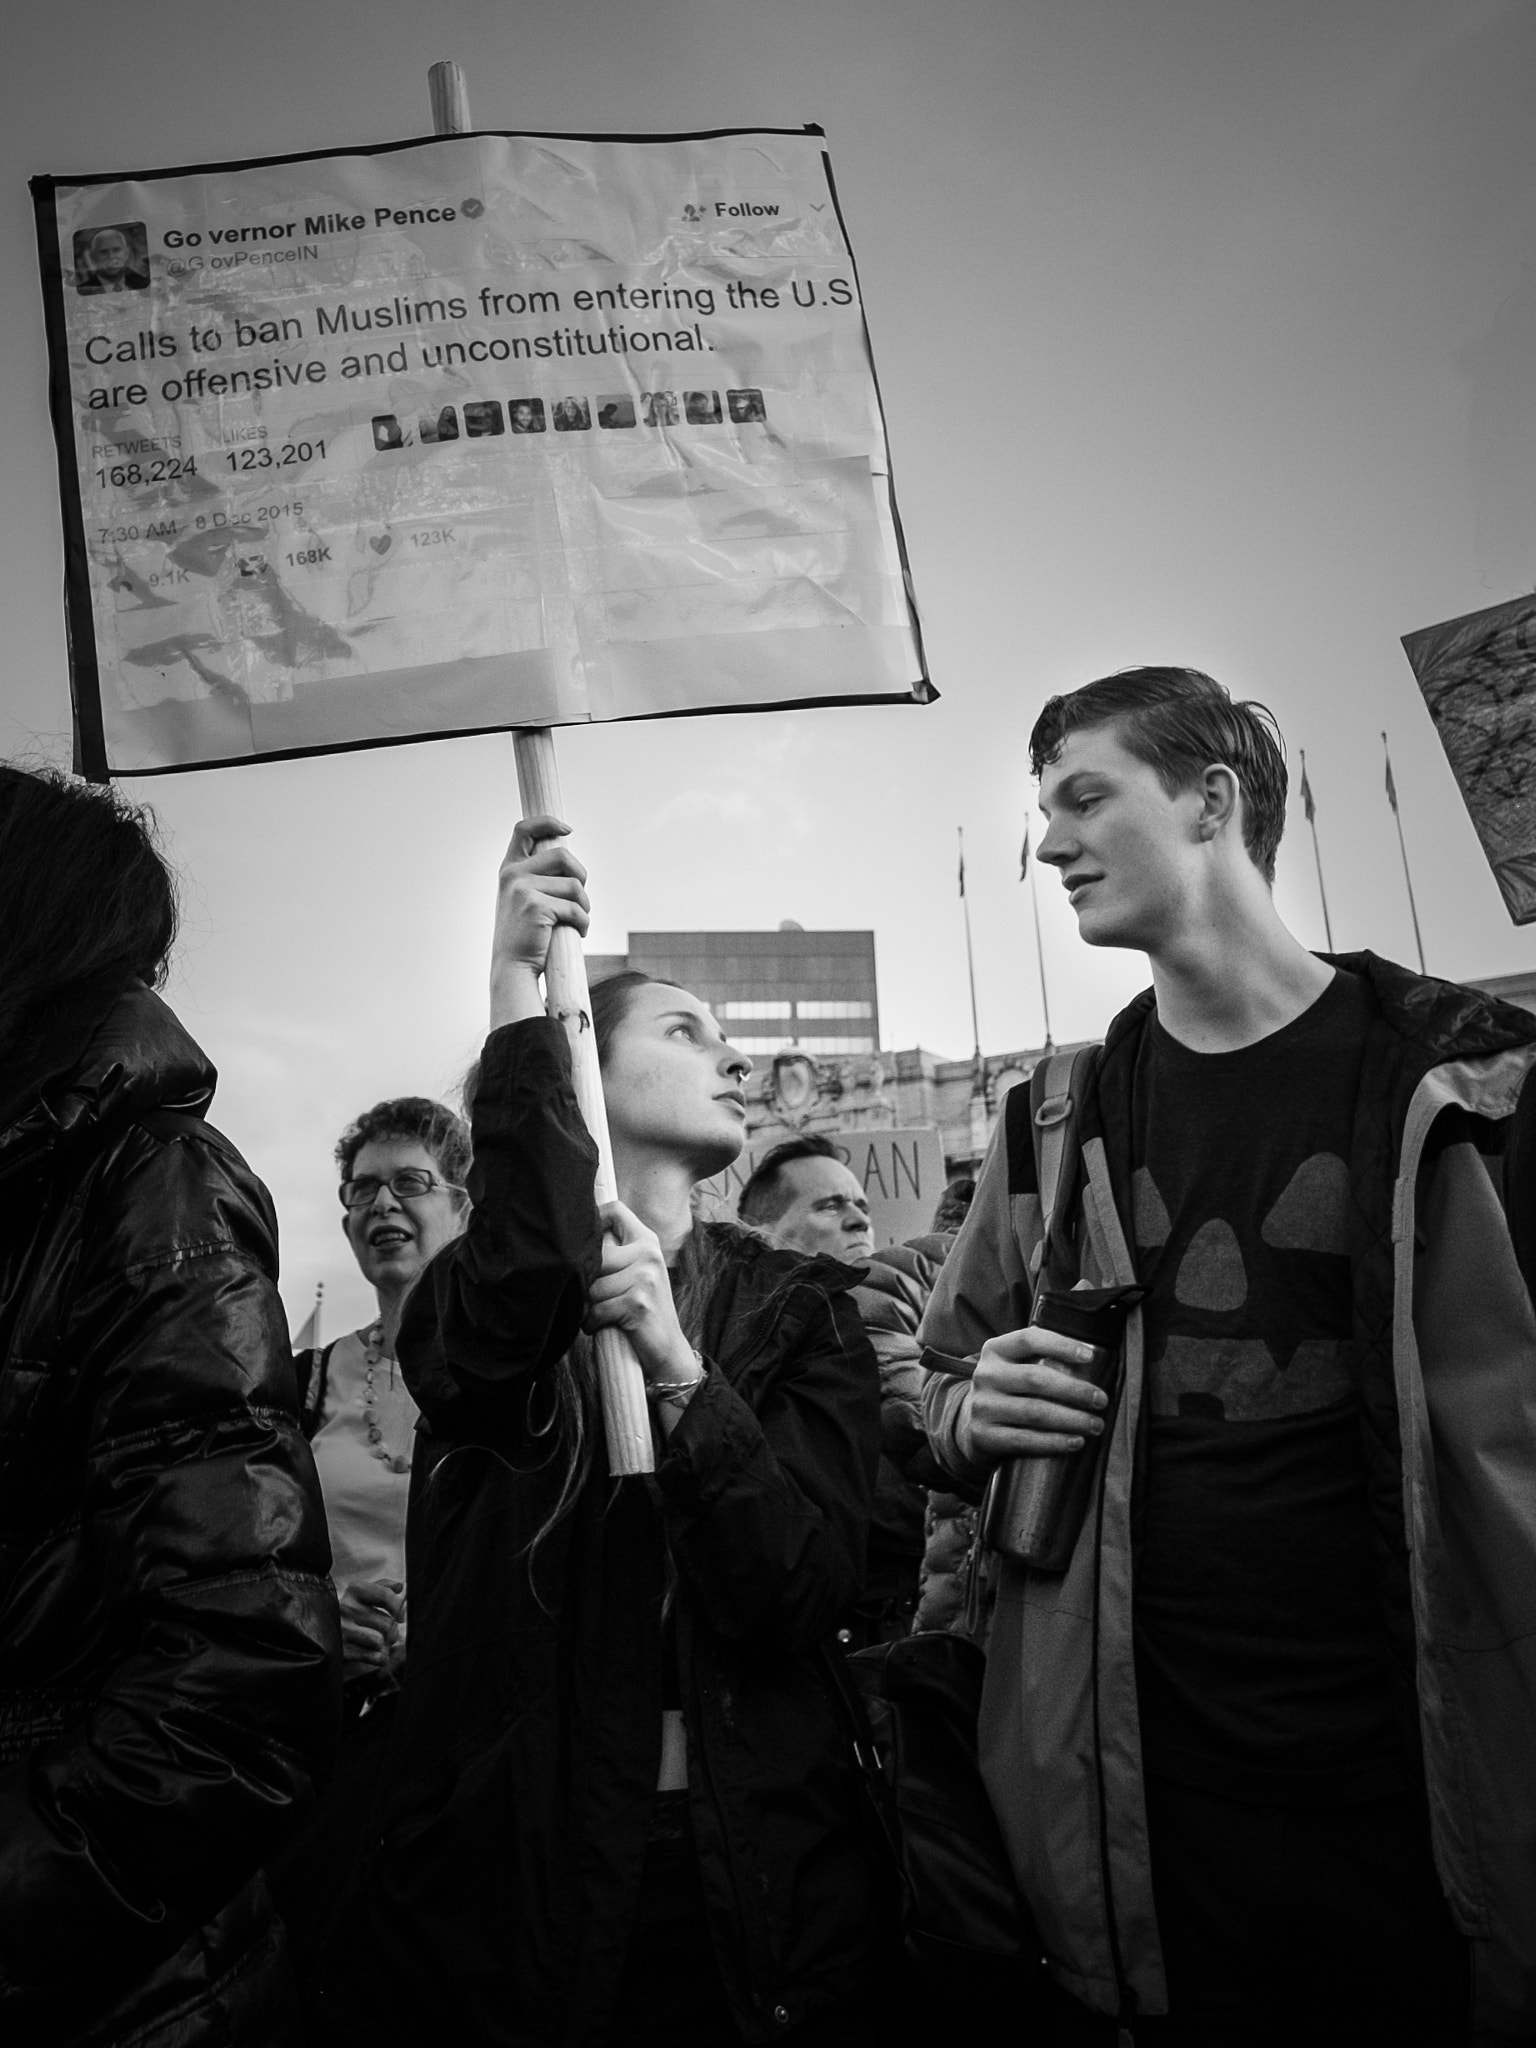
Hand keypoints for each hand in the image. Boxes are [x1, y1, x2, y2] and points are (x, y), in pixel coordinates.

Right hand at [339, 1578, 405, 1681]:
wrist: (318, 1630)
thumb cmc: (348, 1610)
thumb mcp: (361, 1593)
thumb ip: (382, 1587)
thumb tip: (400, 1585)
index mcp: (355, 1590)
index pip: (385, 1595)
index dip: (398, 1607)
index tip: (401, 1617)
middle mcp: (347, 1607)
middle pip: (387, 1623)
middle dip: (392, 1632)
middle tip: (387, 1634)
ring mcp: (343, 1629)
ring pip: (380, 1641)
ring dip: (384, 1646)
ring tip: (378, 1643)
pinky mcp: (342, 1649)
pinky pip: (374, 1657)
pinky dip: (378, 1658)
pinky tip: (373, 1654)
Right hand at [489, 816, 590, 1027]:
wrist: (512, 968)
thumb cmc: (525, 937)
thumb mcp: (524, 900)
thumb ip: (538, 878)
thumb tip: (569, 862)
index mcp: (508, 869)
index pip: (523, 830)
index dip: (547, 823)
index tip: (567, 830)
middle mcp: (512, 874)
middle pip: (563, 855)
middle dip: (581, 876)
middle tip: (582, 898)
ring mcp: (522, 888)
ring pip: (574, 885)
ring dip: (585, 905)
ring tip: (579, 921)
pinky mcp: (536, 906)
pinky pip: (576, 907)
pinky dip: (583, 922)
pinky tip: (578, 933)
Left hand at [584, 1201, 698, 1384]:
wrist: (668, 1348)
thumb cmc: (642, 1310)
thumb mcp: (636, 1273)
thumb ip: (615, 1254)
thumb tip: (572, 1241)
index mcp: (647, 1242)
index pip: (615, 1210)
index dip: (593, 1218)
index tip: (582, 1239)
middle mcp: (649, 1254)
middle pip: (594, 1255)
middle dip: (587, 1282)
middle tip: (596, 1298)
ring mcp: (646, 1278)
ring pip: (592, 1287)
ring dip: (590, 1306)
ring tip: (604, 1314)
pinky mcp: (638, 1303)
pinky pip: (597, 1309)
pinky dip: (593, 1323)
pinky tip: (603, 1325)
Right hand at [955, 1326, 1109, 1464]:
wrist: (972, 1423)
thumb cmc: (1009, 1390)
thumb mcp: (1014, 1365)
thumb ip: (1042, 1357)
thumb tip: (1093, 1364)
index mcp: (996, 1350)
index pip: (1029, 1340)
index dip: (1060, 1345)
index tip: (1089, 1357)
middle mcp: (986, 1375)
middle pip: (1036, 1378)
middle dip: (1075, 1390)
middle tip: (1101, 1400)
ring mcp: (982, 1406)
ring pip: (1034, 1412)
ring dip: (1072, 1419)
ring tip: (1095, 1424)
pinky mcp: (983, 1435)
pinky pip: (1024, 1440)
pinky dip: (1054, 1442)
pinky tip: (1075, 1441)